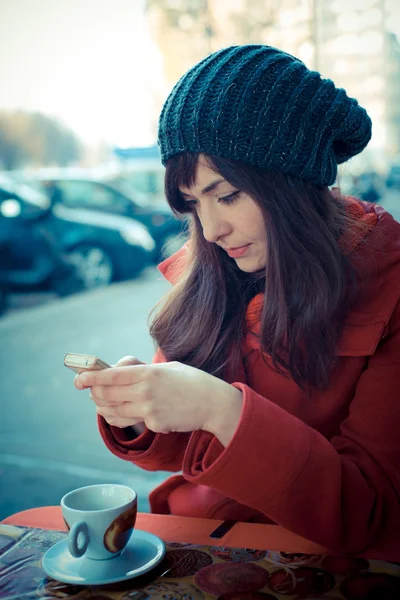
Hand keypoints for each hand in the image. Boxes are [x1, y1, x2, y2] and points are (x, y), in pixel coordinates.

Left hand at [74, 359, 242, 443]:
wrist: (213, 403)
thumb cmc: (191, 381)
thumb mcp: (167, 368)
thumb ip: (143, 371)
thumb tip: (119, 374)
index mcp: (147, 373)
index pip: (110, 376)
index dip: (90, 378)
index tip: (78, 379)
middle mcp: (145, 392)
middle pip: (106, 395)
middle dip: (94, 394)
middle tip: (91, 392)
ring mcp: (149, 410)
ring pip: (114, 412)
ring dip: (104, 408)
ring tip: (104, 403)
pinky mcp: (155, 424)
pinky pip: (133, 421)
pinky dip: (128, 417)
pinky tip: (133, 411)